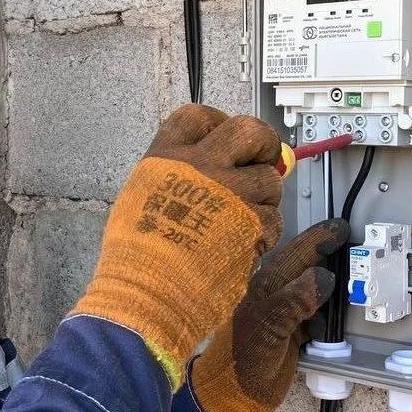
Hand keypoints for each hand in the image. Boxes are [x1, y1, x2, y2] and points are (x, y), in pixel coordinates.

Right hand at [70, 104, 282, 389]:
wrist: (147, 294)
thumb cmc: (137, 258)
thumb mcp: (143, 199)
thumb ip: (181, 176)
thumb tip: (226, 166)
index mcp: (167, 157)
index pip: (199, 117)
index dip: (219, 124)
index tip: (226, 140)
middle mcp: (201, 166)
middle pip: (249, 130)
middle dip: (263, 145)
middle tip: (261, 163)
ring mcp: (230, 192)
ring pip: (270, 180)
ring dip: (264, 200)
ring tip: (241, 224)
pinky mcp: (253, 222)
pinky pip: (273, 219)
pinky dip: (264, 234)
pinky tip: (241, 248)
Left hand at [191, 218, 348, 411]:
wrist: (230, 398)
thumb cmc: (241, 364)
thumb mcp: (266, 332)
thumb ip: (291, 303)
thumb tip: (324, 276)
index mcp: (262, 288)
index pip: (294, 255)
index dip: (317, 239)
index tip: (341, 228)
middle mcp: (272, 296)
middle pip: (303, 266)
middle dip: (326, 252)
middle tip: (353, 240)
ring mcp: (281, 315)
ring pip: (309, 288)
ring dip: (330, 279)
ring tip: (353, 269)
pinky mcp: (289, 334)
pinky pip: (313, 313)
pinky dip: (328, 309)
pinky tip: (341, 307)